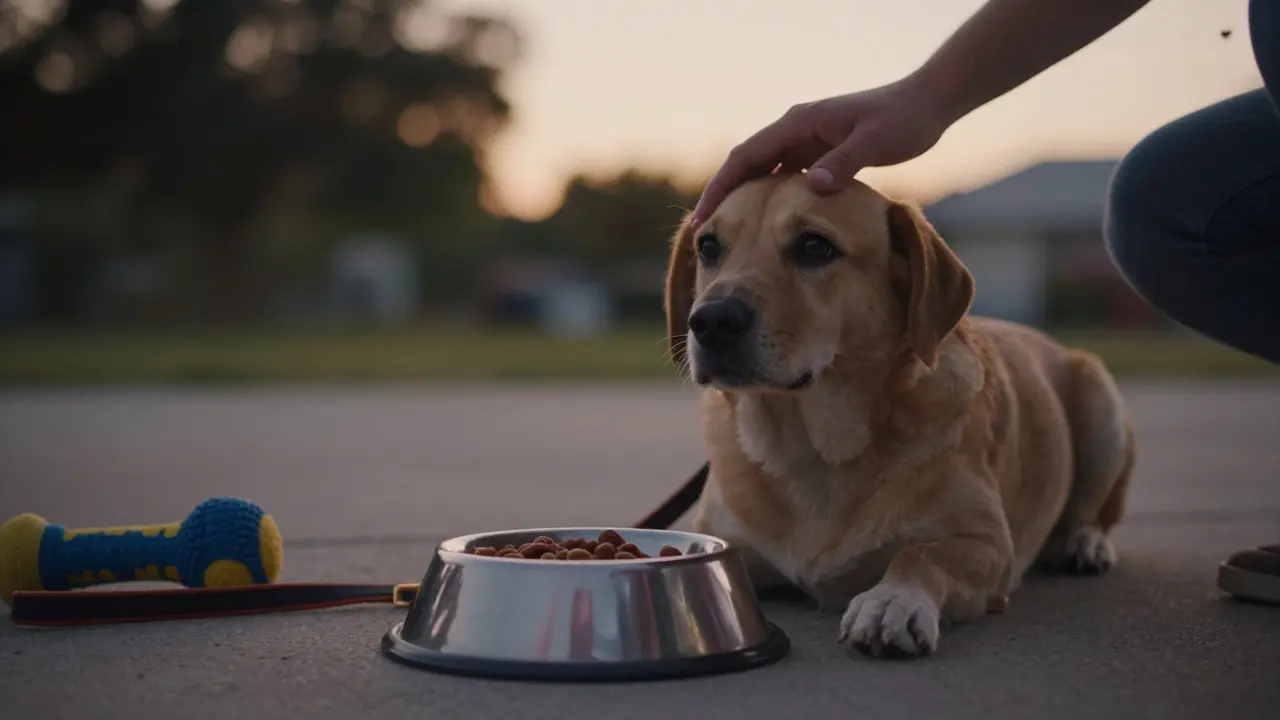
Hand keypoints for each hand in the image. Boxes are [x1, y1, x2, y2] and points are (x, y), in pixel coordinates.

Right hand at [691, 77, 951, 224]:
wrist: (925, 105)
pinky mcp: (819, 153)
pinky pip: (784, 177)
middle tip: (705, 230)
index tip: (706, 215)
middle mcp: (796, 130)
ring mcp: (807, 141)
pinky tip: (766, 224)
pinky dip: (769, 198)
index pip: (747, 156)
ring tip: (728, 231)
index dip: (722, 186)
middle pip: (747, 164)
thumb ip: (843, 163)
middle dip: (724, 195)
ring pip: (763, 172)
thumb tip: (811, 186)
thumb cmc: (902, 120)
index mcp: (800, 123)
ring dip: (744, 198)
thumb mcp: (873, 142)